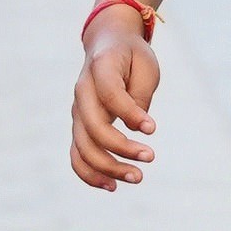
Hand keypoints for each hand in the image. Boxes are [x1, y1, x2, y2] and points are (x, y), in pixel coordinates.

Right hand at [71, 26, 161, 189]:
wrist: (106, 44)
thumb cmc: (131, 57)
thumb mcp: (145, 66)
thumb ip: (139, 96)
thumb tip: (138, 128)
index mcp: (100, 68)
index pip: (110, 95)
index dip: (130, 114)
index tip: (153, 129)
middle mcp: (82, 92)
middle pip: (94, 128)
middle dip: (122, 148)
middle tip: (151, 157)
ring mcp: (77, 111)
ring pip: (83, 148)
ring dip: (108, 168)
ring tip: (137, 177)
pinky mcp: (79, 127)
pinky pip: (77, 156)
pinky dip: (90, 174)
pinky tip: (112, 186)